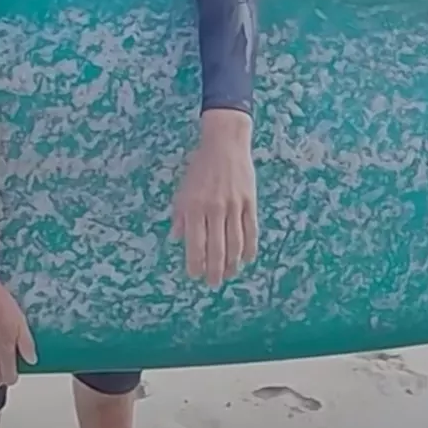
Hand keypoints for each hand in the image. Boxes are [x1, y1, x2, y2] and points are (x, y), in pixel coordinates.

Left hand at [171, 109, 258, 286]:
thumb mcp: (183, 190)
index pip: (195, 243)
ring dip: (232, 263)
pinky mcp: (250, 202)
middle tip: (213, 283)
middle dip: (214, 270)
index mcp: (194, 207)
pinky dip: (249, 248)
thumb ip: (180, 215)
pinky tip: (246, 260)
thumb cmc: (200, 169)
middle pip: (216, 248)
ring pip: (235, 243)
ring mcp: (234, 206)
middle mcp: (214, 209)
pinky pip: (251, 230)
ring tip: (229, 275)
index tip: (194, 275)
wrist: (225, 144)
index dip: (195, 263)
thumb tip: (176, 239)